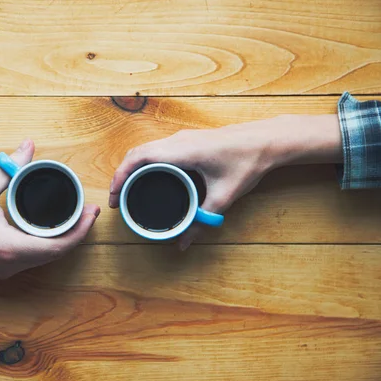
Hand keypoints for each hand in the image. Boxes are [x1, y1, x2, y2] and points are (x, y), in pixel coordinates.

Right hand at [0, 140, 99, 279]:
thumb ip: (9, 168)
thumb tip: (28, 147)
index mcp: (8, 248)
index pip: (58, 246)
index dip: (80, 231)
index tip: (93, 212)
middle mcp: (10, 265)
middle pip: (56, 254)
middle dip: (76, 233)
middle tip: (88, 211)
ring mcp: (4, 270)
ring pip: (44, 258)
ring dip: (62, 240)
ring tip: (74, 217)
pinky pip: (32, 259)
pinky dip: (46, 244)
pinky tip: (50, 228)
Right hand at [109, 115, 341, 249]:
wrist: (267, 140)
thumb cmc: (246, 163)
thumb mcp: (223, 197)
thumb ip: (201, 221)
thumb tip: (183, 243)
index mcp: (180, 151)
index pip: (137, 159)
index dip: (119, 177)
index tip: (113, 197)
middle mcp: (176, 141)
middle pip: (136, 153)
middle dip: (121, 175)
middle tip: (117, 199)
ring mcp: (181, 138)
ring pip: (145, 149)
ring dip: (132, 167)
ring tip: (127, 189)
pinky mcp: (188, 139)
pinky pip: (157, 148)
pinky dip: (144, 162)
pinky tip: (148, 177)